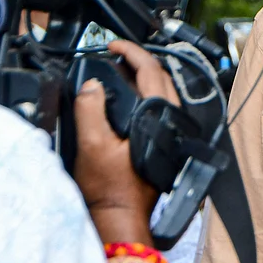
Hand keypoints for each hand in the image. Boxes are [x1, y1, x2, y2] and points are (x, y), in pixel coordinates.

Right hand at [74, 40, 179, 226]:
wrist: (121, 217)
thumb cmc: (110, 188)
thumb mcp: (91, 145)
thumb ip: (91, 109)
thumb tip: (92, 85)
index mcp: (158, 117)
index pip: (150, 70)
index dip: (131, 51)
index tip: (113, 46)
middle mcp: (172, 122)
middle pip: (160, 76)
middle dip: (137, 60)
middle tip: (114, 57)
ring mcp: (172, 132)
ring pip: (163, 91)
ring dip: (142, 77)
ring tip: (117, 74)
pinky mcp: (167, 142)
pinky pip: (160, 107)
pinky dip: (145, 95)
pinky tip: (127, 101)